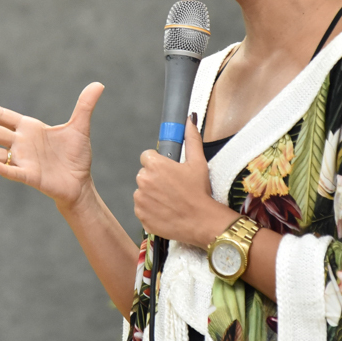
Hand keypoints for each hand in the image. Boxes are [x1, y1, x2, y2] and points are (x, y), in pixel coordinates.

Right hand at [0, 83, 104, 209]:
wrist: (80, 183)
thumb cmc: (75, 156)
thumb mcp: (79, 127)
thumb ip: (84, 105)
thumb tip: (99, 84)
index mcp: (29, 128)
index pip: (1, 116)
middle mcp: (21, 143)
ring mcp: (23, 160)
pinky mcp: (30, 176)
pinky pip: (13, 172)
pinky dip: (3, 169)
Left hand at [133, 115, 239, 246]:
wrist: (201, 221)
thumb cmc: (199, 191)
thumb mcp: (198, 163)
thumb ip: (191, 139)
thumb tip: (190, 119)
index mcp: (155, 165)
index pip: (147, 157)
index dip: (158, 163)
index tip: (169, 171)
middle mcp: (143, 180)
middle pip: (144, 174)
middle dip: (155, 178)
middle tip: (172, 187)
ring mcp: (140, 199)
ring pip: (142, 191)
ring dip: (152, 194)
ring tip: (170, 200)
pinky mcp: (140, 215)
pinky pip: (142, 208)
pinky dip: (150, 209)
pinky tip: (165, 210)